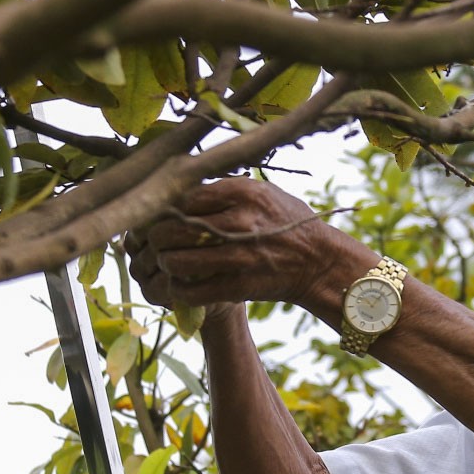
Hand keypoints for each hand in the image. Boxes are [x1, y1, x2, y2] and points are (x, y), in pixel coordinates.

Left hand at [125, 177, 361, 312]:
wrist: (320, 261)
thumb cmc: (288, 222)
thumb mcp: (263, 192)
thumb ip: (225, 188)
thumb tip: (181, 183)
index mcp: (242, 192)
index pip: (183, 197)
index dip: (161, 208)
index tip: (155, 215)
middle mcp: (240, 221)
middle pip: (174, 229)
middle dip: (155, 238)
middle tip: (153, 242)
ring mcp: (240, 255)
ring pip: (178, 261)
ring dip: (164, 264)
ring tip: (164, 262)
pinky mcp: (240, 285)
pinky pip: (193, 290)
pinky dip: (178, 290)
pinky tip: (178, 285)